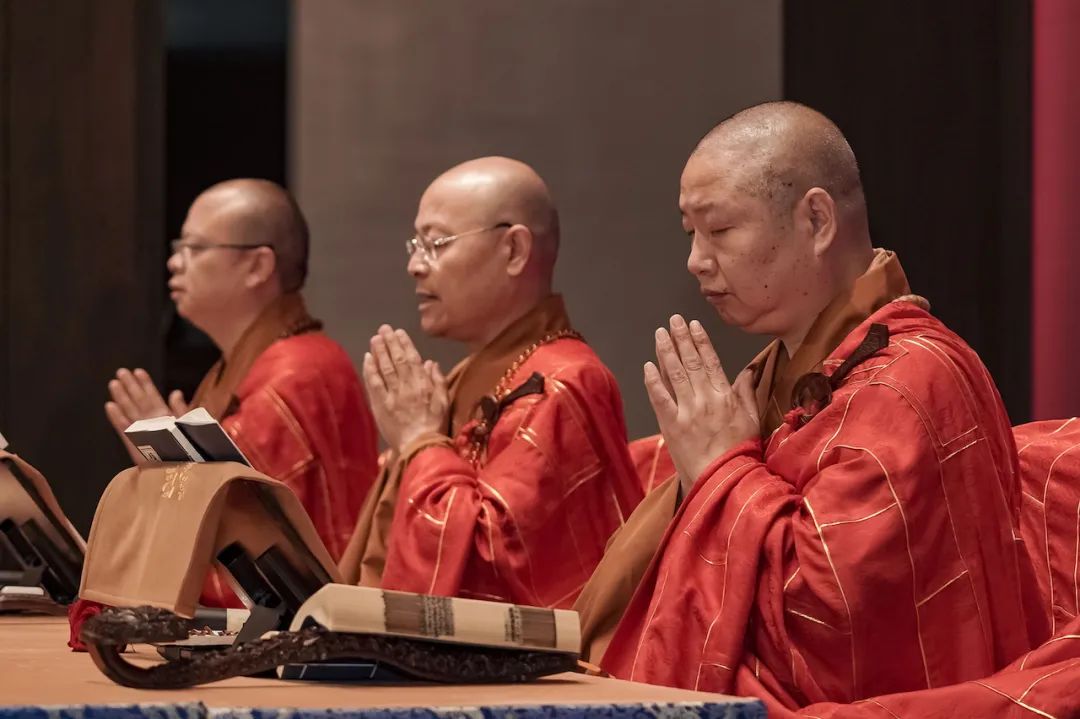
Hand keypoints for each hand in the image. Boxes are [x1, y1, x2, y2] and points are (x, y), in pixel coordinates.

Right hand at [105, 368, 188, 464]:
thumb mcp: (192, 427)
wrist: (186, 474)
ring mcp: (143, 432)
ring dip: (122, 397)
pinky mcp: (135, 445)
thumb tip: (175, 392)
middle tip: (121, 371)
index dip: (146, 384)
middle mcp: (153, 423)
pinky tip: (110, 405)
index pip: (154, 397)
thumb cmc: (193, 451)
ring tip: (114, 383)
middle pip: (139, 401)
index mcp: (167, 417)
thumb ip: (182, 410)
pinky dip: (117, 418)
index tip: (138, 371)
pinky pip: (125, 429)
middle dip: (131, 386)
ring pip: (130, 411)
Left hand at [363, 325, 448, 451]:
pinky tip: (367, 359)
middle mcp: (406, 386)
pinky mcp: (380, 405)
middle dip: (389, 343)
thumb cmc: (434, 426)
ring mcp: (391, 395)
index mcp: (423, 385)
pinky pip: (374, 384)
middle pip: (396, 360)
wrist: (420, 448)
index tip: (399, 332)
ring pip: (384, 368)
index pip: (412, 359)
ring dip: (379, 352)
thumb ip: (438, 381)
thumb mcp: (444, 403)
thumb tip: (431, 362)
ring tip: (375, 339)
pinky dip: (370, 370)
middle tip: (383, 329)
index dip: (405, 344)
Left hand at [644, 315, 758, 494]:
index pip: (711, 361)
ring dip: (666, 352)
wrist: (722, 479)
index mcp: (725, 397)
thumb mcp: (752, 421)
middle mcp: (705, 399)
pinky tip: (648, 365)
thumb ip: (747, 393)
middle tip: (673, 320)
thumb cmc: (740, 452)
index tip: (693, 325)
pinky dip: (653, 380)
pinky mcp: (671, 425)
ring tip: (660, 334)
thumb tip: (749, 370)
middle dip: (681, 338)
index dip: (700, 341)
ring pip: (675, 374)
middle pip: (690, 362)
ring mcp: (686, 411)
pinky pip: (660, 397)